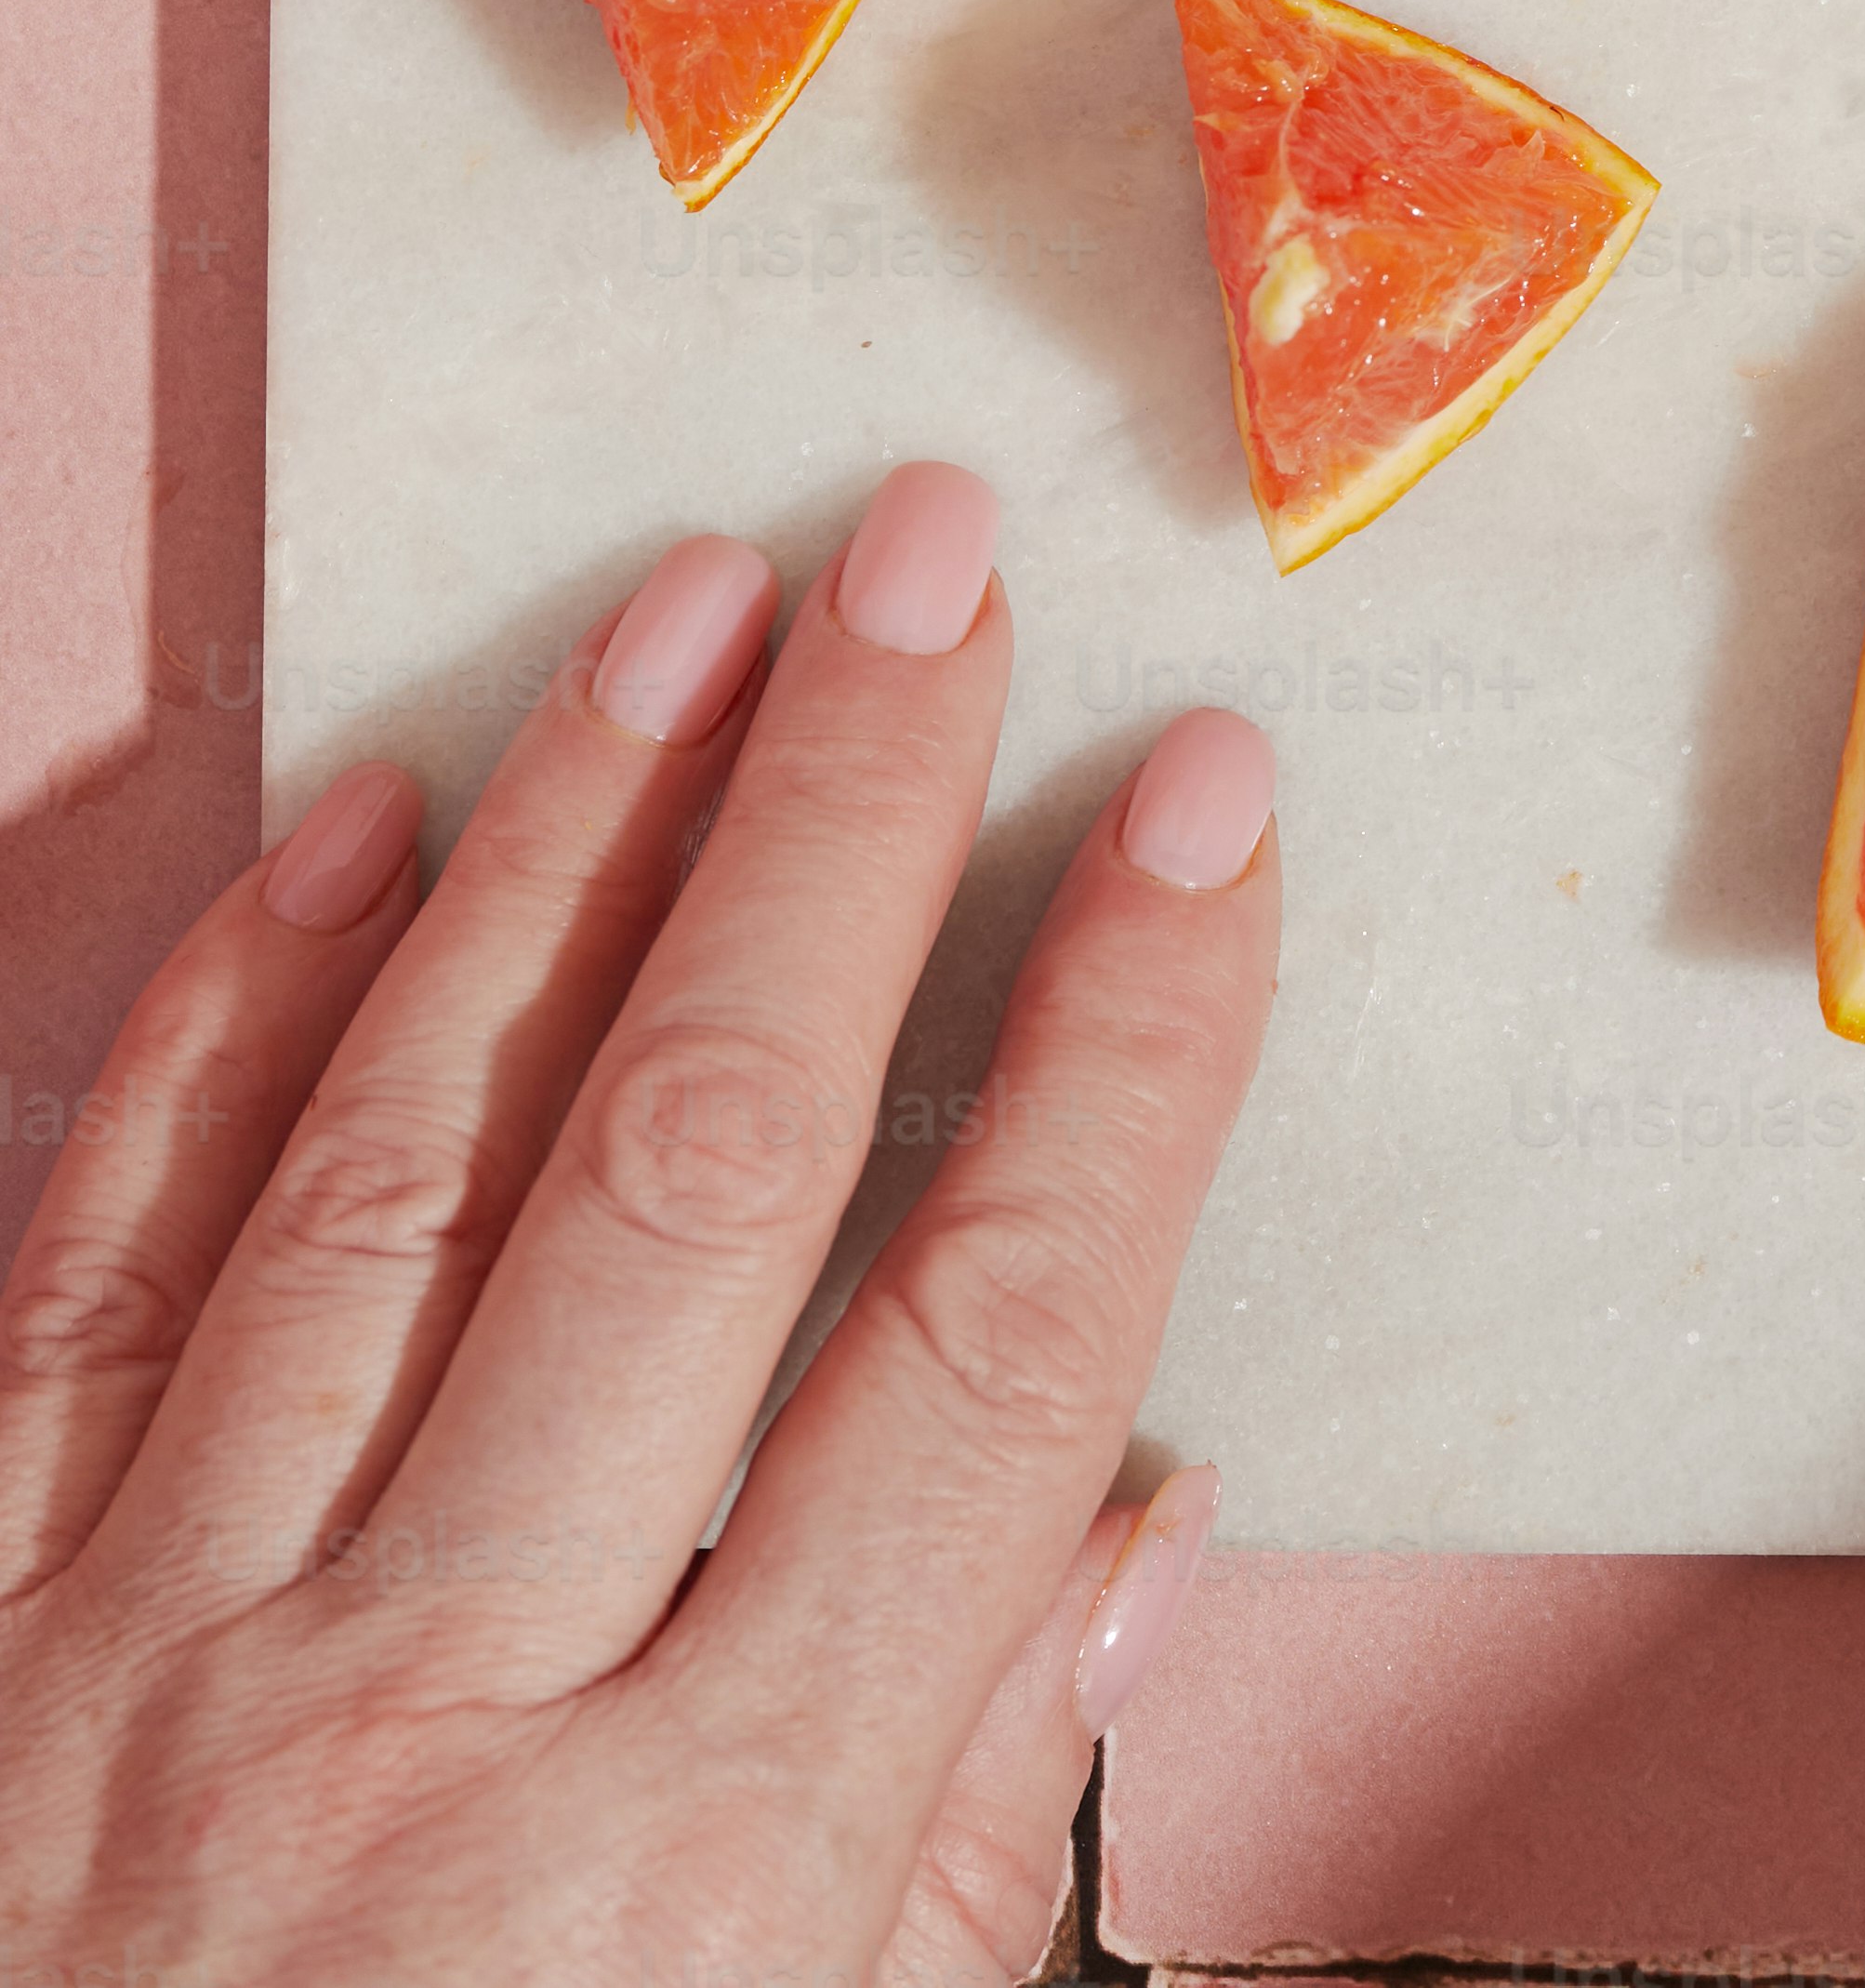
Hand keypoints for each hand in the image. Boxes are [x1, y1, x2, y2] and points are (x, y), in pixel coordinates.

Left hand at [0, 461, 1277, 1985]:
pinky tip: (358, 832)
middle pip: (695, 1179)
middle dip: (839, 828)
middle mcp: (429, 1737)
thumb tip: (1136, 1507)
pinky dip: (220, 1027)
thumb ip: (969, 1850)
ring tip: (692, 608)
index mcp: (696, 1897)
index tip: (1211, 801)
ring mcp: (148, 1669)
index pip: (982, 1360)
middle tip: (930, 551)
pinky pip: (86, 1265)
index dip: (1119, 1055)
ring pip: (395, 1156)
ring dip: (561, 852)